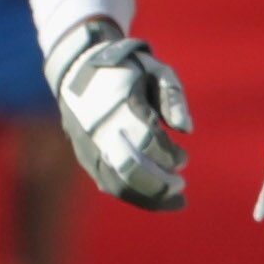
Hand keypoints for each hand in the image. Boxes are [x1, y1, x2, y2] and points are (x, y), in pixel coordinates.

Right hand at [43, 20, 189, 209]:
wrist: (77, 63)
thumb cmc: (126, 67)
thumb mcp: (156, 70)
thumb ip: (173, 97)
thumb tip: (185, 130)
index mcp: (120, 103)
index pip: (146, 141)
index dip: (169, 156)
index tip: (183, 158)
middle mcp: (100, 126)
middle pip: (130, 169)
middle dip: (159, 184)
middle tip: (181, 187)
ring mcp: (88, 142)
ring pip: (115, 181)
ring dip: (146, 196)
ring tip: (172, 200)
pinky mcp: (82, 152)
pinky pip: (105, 181)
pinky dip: (129, 193)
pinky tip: (149, 197)